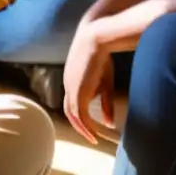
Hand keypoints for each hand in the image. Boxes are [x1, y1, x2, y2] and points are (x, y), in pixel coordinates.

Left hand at [63, 25, 114, 144]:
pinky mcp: (77, 90)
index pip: (71, 103)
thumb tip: (108, 123)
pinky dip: (85, 126)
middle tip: (91, 137)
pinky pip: (79, 114)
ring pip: (72, 114)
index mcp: (71, 81)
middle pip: (69, 111)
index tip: (91, 127)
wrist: (96, 38)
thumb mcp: (105, 83)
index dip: (80, 116)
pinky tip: (94, 134)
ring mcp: (70, 88)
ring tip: (93, 138)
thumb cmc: (101, 56)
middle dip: (80, 126)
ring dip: (82, 128)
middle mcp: (68, 85)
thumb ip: (105, 102)